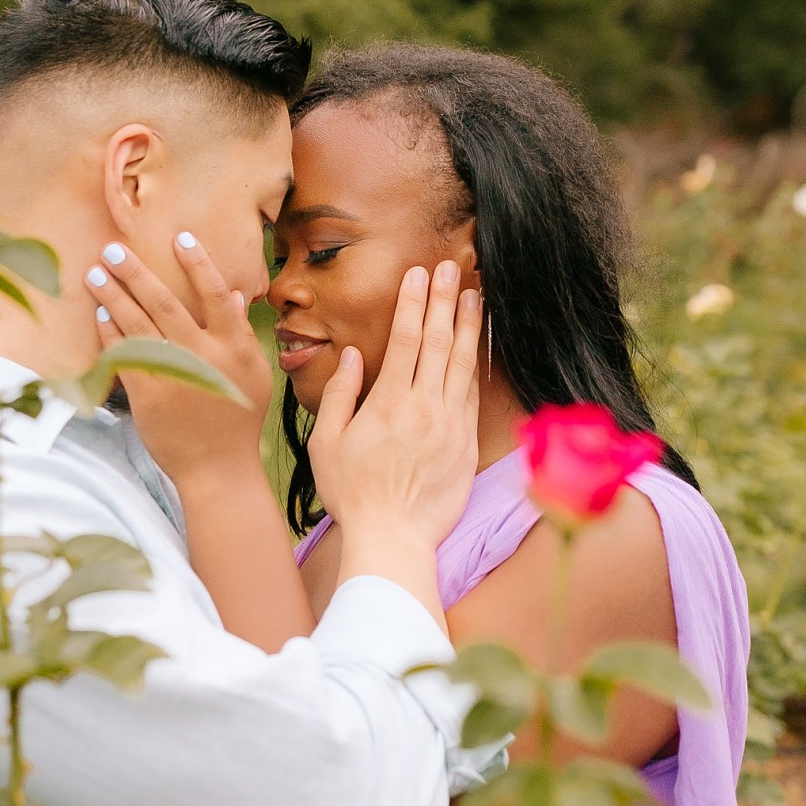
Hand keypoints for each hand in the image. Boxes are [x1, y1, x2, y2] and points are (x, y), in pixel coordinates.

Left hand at [88, 235, 272, 488]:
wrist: (217, 468)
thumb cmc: (238, 420)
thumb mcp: (254, 374)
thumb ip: (243, 333)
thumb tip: (234, 295)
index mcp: (234, 347)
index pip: (216, 293)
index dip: (198, 262)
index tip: (179, 237)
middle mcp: (203, 356)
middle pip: (164, 302)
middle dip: (135, 271)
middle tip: (113, 248)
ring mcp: (173, 374)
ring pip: (137, 323)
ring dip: (112, 295)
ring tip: (94, 273)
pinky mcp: (148, 395)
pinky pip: (123, 354)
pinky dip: (110, 332)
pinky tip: (100, 315)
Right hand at [310, 262, 480, 558]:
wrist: (393, 538)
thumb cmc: (352, 494)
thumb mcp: (326, 444)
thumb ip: (340, 395)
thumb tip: (352, 356)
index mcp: (387, 403)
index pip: (404, 339)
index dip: (413, 302)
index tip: (418, 273)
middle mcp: (424, 407)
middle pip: (438, 341)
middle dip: (444, 299)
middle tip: (451, 267)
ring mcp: (450, 424)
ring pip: (463, 362)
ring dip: (468, 324)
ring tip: (474, 293)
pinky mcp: (466, 442)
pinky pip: (474, 392)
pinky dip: (478, 362)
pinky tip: (479, 343)